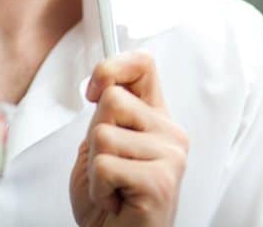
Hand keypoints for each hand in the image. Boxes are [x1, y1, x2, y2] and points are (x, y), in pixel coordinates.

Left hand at [69, 51, 188, 226]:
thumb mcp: (100, 144)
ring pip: (103, 133)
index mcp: (155, 117)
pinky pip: (105, 165)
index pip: (143, 65)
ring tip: (112, 185)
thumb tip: (102, 80)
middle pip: (111, 98)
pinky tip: (117, 199)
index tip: (91, 90)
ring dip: (95, 166)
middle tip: (108, 166)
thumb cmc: (109, 197)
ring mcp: (171, 155)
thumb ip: (107, 112)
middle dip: (94, 136)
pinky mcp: (161, 181)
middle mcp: (170, 132)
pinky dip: (99, 187)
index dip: (111, 67)